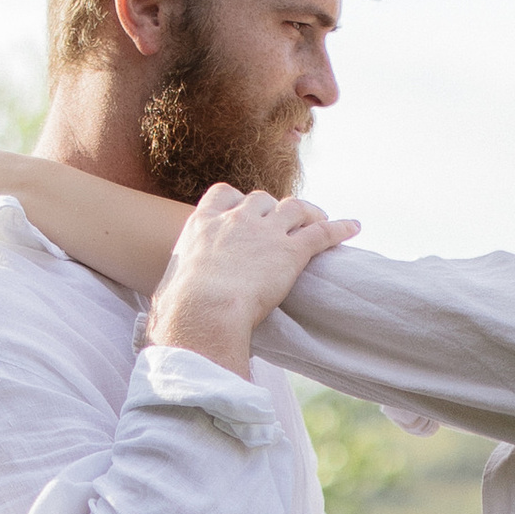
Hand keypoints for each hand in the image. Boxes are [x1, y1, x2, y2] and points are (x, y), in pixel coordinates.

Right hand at [147, 186, 359, 376]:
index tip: (243, 209)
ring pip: (295, 209)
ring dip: (309, 212)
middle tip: (284, 223)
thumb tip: (160, 319)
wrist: (202, 310)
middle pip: (262, 199)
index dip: (237, 200)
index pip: (223, 195)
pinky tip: (354, 228)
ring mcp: (265, 232)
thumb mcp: (167, 295)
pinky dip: (340, 228)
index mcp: (203, 224)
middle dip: (274, 208)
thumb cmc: (178, 312)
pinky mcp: (291, 251)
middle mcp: (236, 220)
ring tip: (320, 219)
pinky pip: (321, 232)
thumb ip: (170, 296)